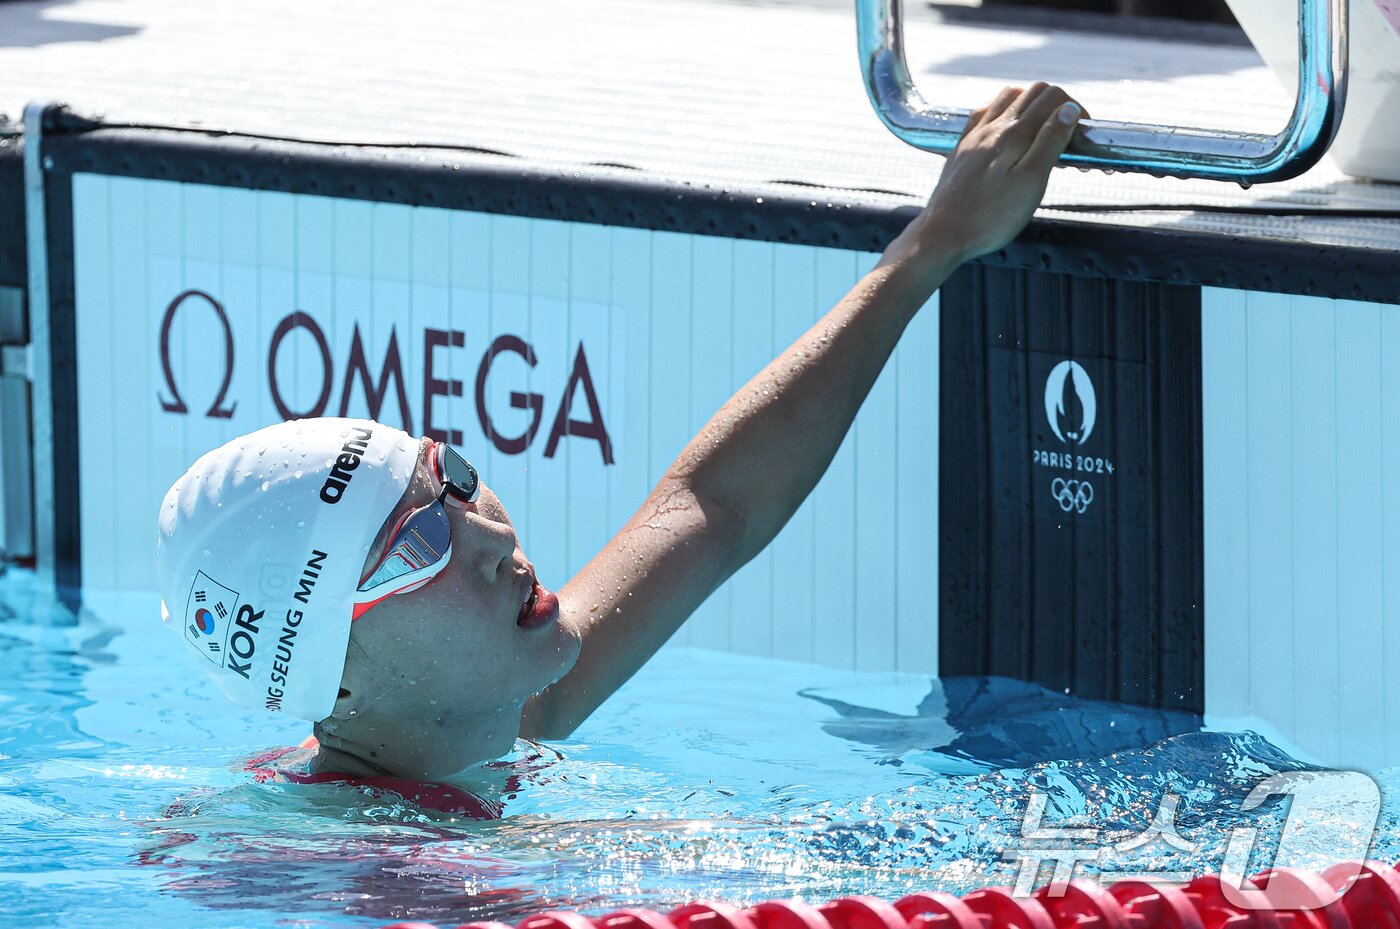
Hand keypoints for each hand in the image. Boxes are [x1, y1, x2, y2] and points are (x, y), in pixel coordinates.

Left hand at [886, 83, 1085, 269]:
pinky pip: (983, 113)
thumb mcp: (1031, 181)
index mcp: (1014, 133)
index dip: (1075, 110)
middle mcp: (992, 126)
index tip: (1082, 135)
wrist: (942, 234)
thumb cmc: (991, 216)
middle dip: (1057, 104)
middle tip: (1067, 134)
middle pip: (1033, 92)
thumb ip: (1050, 141)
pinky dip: (1003, 110)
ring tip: (1041, 130)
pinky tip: (1006, 127)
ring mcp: (974, 135)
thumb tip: (1069, 108)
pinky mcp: (961, 148)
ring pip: (1007, 97)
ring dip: (1031, 103)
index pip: (1053, 98)